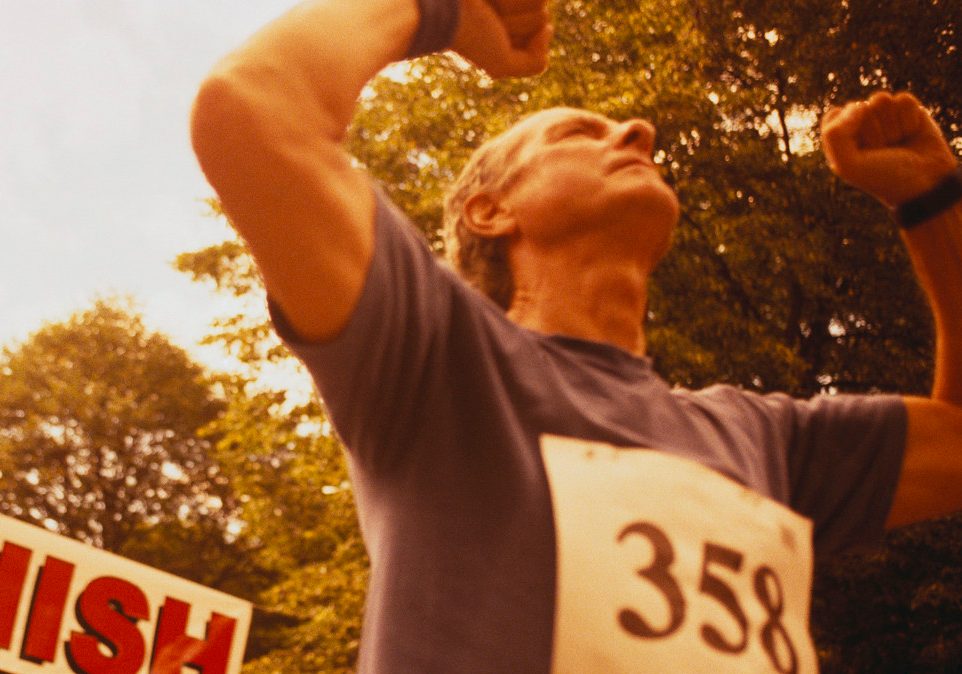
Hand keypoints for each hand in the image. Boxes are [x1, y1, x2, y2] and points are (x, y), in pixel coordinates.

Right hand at [452, 0, 552, 77]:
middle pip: (542, 15)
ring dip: (512, 4)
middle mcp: (513, 4)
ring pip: (539, 0)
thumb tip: (548, 28)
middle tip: (489, 19)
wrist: (443, 8)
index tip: (494, 35)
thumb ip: (534, 62)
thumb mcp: (501, 64)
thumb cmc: (470, 36)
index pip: (544, 29)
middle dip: (517, 21)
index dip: (524, 36)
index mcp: (513, 25)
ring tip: (488, 4)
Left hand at [821, 91, 956, 207]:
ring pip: (881, 99)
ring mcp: (885, 117)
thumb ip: (835, 135)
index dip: (848, 129)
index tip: (859, 150)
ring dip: (891, 125)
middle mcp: (861, 125)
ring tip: (895, 143)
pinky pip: (904, 100)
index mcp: (841, 138)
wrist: (924, 182)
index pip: (835, 115)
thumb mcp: (848, 166)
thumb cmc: (883, 177)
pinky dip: (909, 119)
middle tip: (882, 151)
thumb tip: (858, 105)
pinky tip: (911, 134)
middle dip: (872, 130)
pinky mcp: (908, 111)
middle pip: (860, 106)